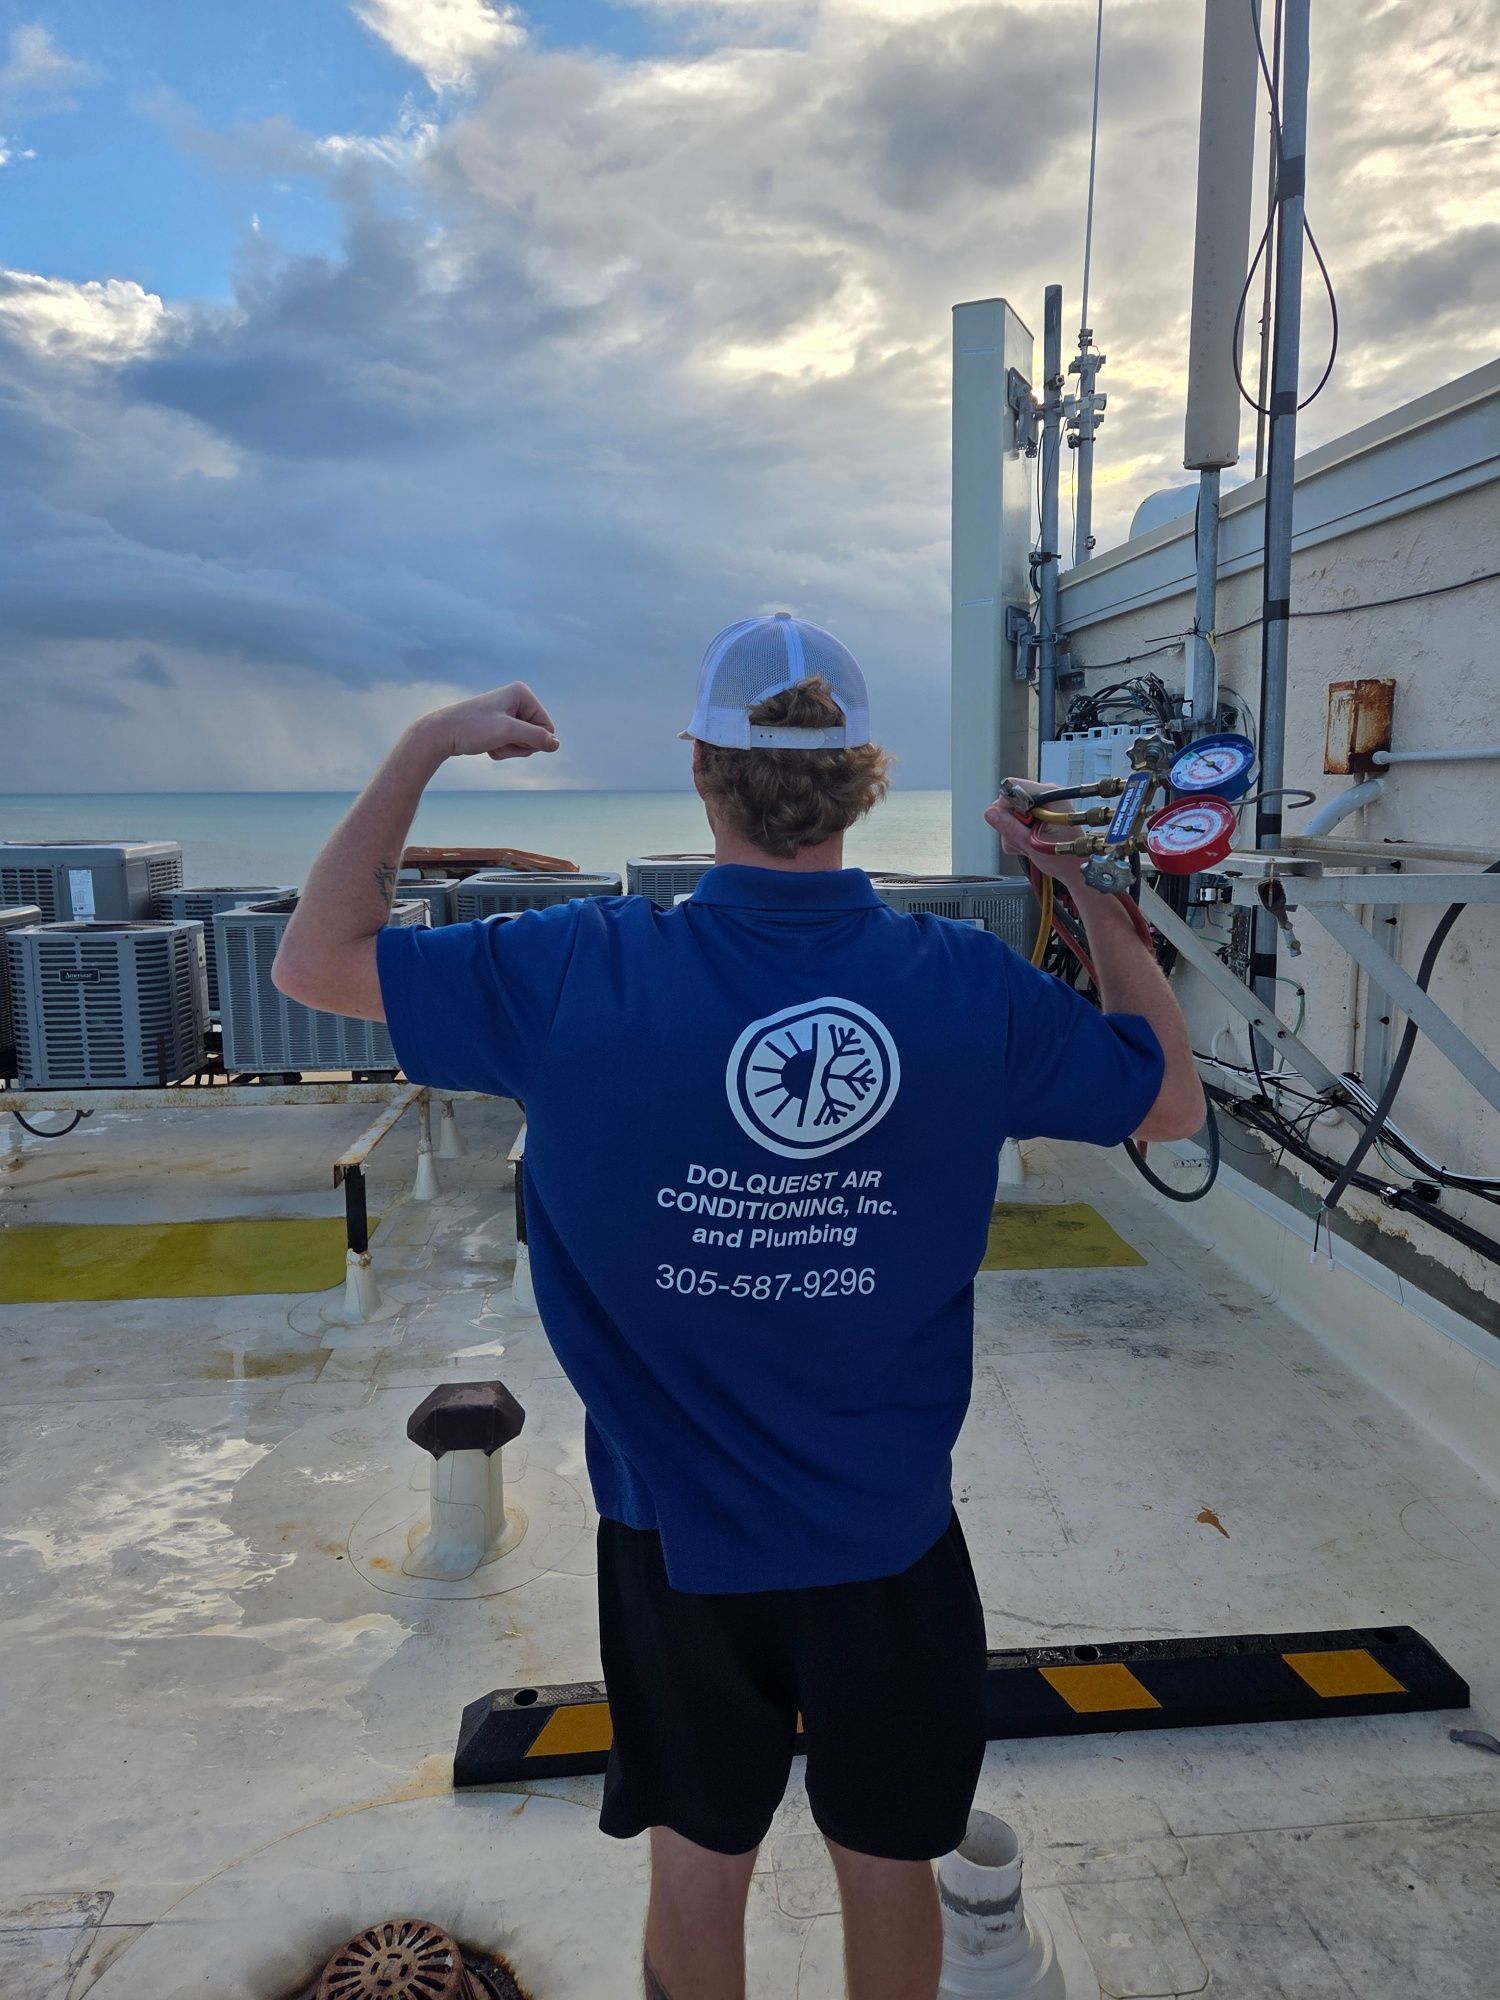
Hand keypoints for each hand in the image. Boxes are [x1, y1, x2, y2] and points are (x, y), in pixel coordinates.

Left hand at [418, 683, 559, 762]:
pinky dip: (501, 749)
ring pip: (524, 742)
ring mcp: (508, 712)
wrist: (441, 733)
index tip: (508, 737)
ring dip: (509, 749)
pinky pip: (512, 743)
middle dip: (519, 745)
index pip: (547, 727)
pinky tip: (486, 745)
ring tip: (491, 743)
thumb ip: (536, 737)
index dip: (532, 740)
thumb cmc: (472, 728)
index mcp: (522, 693)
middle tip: (498, 742)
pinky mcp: (499, 724)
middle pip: (536, 735)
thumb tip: (557, 744)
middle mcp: (517, 700)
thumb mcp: (508, 732)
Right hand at [984, 780, 1088, 893]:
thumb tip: (990, 813)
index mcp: (1050, 796)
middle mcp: (1046, 794)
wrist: (1075, 867)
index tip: (1011, 826)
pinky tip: (1029, 841)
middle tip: (1023, 840)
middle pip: (1009, 800)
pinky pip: (1018, 817)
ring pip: (1011, 811)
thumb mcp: (1033, 845)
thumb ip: (1011, 828)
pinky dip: (1019, 832)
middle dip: (1010, 823)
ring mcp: (1042, 803)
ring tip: (1029, 844)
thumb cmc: (1064, 858)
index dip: (1005, 807)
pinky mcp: (1039, 811)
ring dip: (1014, 831)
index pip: (1013, 787)